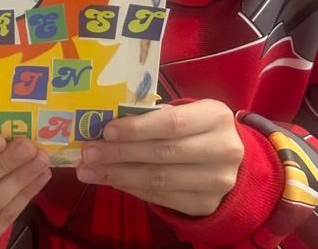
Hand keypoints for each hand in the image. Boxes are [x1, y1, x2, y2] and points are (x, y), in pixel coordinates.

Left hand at [76, 100, 243, 215]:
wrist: (228, 162)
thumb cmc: (196, 129)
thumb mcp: (185, 113)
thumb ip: (153, 117)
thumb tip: (106, 125)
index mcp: (215, 117)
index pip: (172, 123)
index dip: (138, 128)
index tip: (106, 130)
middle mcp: (223, 149)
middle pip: (162, 153)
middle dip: (120, 153)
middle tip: (88, 153)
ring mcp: (218, 181)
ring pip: (159, 179)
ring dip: (118, 174)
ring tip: (90, 170)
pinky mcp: (206, 204)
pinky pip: (161, 198)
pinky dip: (131, 188)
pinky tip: (111, 180)